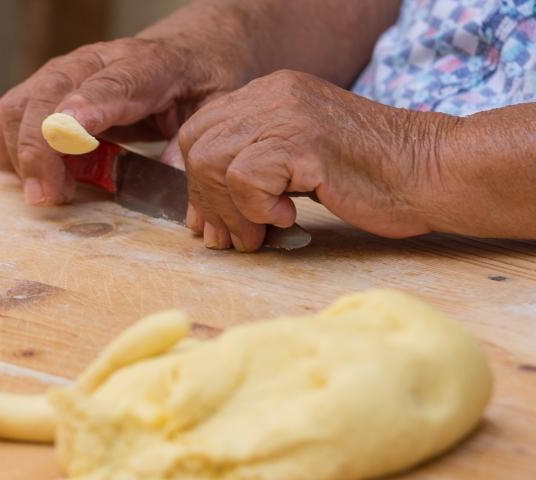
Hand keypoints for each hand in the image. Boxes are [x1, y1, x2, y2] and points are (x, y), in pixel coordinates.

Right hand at [0, 33, 249, 205]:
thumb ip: (190, 143)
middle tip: (47, 196)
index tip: (66, 132)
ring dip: (21, 155)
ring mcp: (64, 72)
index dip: (84, 108)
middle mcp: (95, 61)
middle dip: (38, 149)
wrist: (190, 48)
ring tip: (51, 192)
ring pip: (19, 106)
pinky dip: (10, 148)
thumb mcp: (215, 108)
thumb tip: (172, 181)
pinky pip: (10, 113)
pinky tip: (36, 174)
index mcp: (146, 65)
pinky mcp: (46, 87)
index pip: (109, 85)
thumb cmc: (201, 79)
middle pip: (48, 97)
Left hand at [178, 70, 459, 250]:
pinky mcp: (303, 141)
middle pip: (199, 147)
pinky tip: (289, 218)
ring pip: (213, 162)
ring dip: (230, 211)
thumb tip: (202, 217)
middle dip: (206, 200)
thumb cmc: (373, 179)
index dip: (196, 180)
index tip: (211, 220)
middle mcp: (273, 94)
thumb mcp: (300, 164)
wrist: (431, 173)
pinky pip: (244, 177)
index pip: (200, 131)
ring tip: (258, 235)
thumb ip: (254, 173)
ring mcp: (288, 113)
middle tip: (232, 237)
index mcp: (270, 94)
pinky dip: (256, 208)